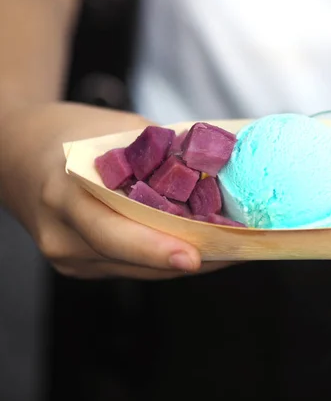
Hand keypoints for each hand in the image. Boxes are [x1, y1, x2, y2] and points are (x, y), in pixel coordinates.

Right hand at [0, 102, 234, 278]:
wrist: (18, 154)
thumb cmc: (67, 135)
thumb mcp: (114, 130)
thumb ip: (160, 151)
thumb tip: (217, 166)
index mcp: (64, 193)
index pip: (113, 232)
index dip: (156, 248)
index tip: (197, 256)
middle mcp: (63, 236)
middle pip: (135, 261)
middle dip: (191, 259)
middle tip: (239, 251)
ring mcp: (70, 257)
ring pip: (140, 271)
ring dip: (187, 262)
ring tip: (233, 248)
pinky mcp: (83, 265)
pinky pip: (133, 268)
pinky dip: (167, 257)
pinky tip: (200, 246)